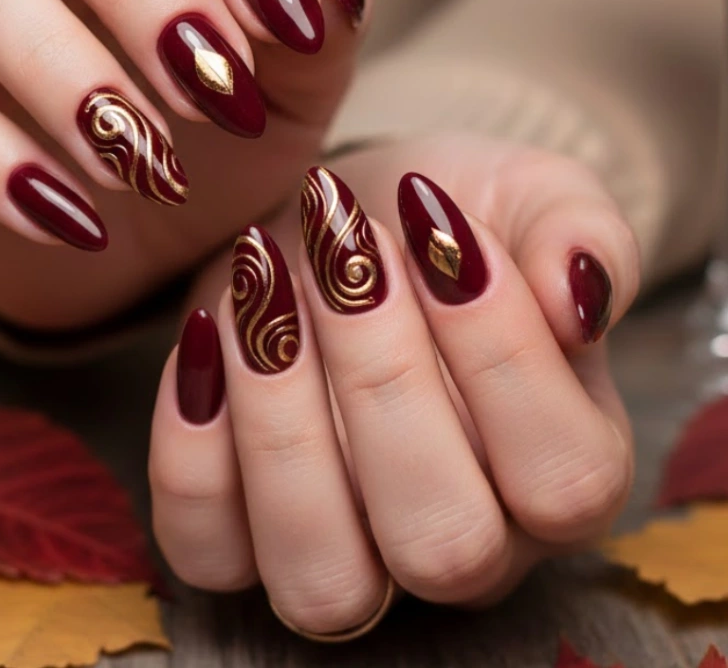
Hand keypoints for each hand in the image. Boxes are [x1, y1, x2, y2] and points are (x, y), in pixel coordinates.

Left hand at [149, 134, 638, 630]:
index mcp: (561, 470)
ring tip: (265, 286)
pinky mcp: (238, 536)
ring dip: (282, 422)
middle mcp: (462, 543)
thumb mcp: (528, 194)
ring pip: (321, 578)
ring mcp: (345, 552)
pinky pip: (208, 548)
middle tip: (345, 252)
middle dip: (381, 378)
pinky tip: (209, 330)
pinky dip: (192, 444)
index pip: (564, 477)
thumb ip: (579, 233)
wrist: (338, 219)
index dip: (500, 353)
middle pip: (441, 542)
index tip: (434, 224)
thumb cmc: (439, 221)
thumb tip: (576, 294)